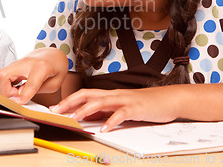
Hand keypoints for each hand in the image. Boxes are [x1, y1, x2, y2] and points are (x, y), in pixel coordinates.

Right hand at [0, 47, 67, 103]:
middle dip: (5, 93)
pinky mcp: (11, 67)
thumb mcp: (55, 83)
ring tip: (15, 94)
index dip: (23, 96)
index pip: (30, 83)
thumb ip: (37, 90)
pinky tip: (13, 90)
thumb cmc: (55, 68)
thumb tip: (20, 99)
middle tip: (17, 98)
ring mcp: (16, 64)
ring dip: (2, 90)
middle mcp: (25, 63)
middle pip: (2, 76)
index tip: (19, 104)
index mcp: (41, 67)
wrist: (52, 54)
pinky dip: (2, 87)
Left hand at [51, 87, 179, 131]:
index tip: (53, 108)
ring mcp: (124, 100)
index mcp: (109, 95)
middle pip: (87, 95)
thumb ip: (105, 111)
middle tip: (56, 112)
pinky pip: (121, 114)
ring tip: (75, 119)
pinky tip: (104, 128)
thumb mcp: (120, 107)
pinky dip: (111, 121)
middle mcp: (114, 95)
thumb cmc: (144, 104)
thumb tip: (87, 117)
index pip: (84, 94)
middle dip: (70, 103)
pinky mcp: (136, 108)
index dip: (68, 100)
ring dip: (86, 110)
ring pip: (101, 102)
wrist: (169, 100)